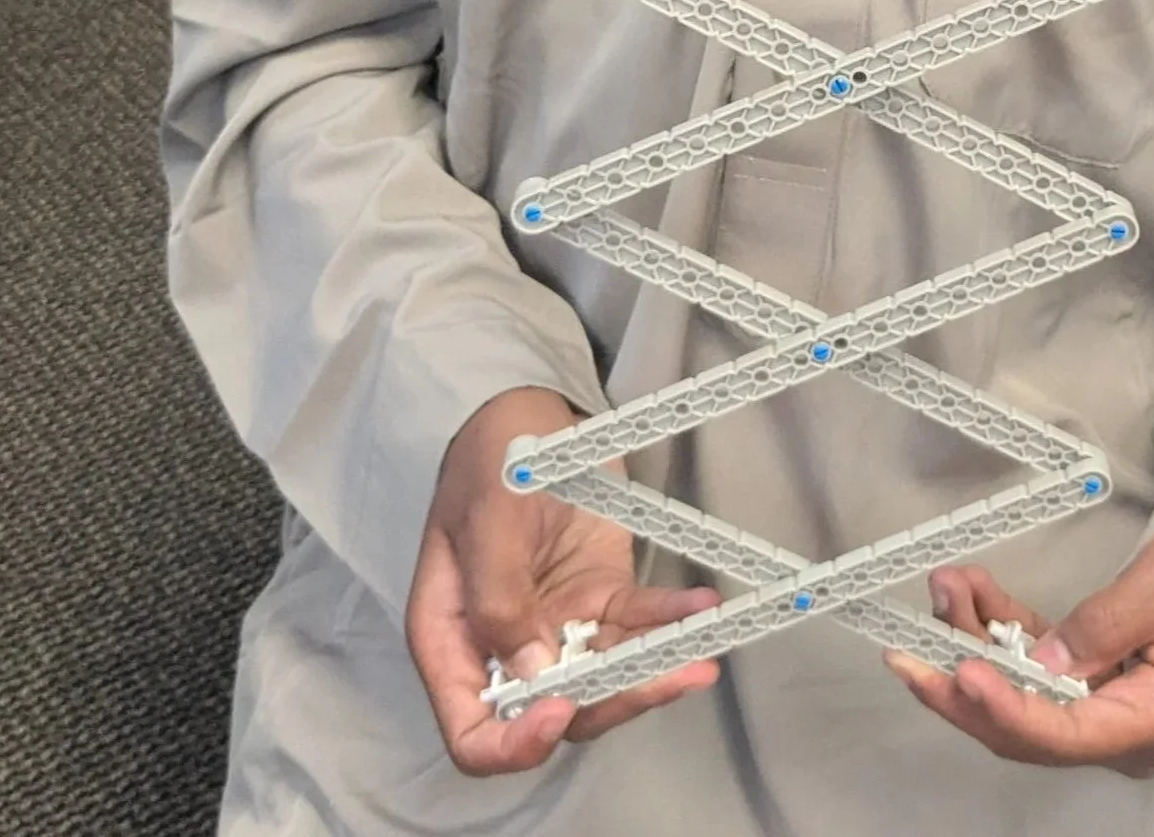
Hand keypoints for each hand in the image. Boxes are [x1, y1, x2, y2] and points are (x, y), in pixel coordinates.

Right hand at [406, 387, 719, 776]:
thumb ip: (497, 595)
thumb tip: (530, 674)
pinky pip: (635, 624)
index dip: (514, 741)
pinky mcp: (599, 596)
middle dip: (609, 703)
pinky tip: (701, 607)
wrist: (526, 412)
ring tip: (699, 663)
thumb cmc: (489, 459)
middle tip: (662, 679)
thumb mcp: (486, 515)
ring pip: (603, 679)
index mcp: (452, 639)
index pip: (473, 731)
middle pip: (550, 712)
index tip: (558, 709)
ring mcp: (556, 625)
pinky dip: (669, 622)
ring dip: (652, 674)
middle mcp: (505, 647)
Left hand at [886, 519, 1153, 776]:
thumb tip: (1044, 662)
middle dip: (964, 687)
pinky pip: (1035, 674)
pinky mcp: (1093, 686)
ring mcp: (1106, 714)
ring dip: (974, 647)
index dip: (1007, 709)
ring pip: (1022, 700)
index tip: (959, 674)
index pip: (1068, 734)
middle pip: (1030, 731)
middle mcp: (1126, 734)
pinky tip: (972, 593)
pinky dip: (999, 634)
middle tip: (908, 649)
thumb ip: (1107, 623)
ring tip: (946, 587)